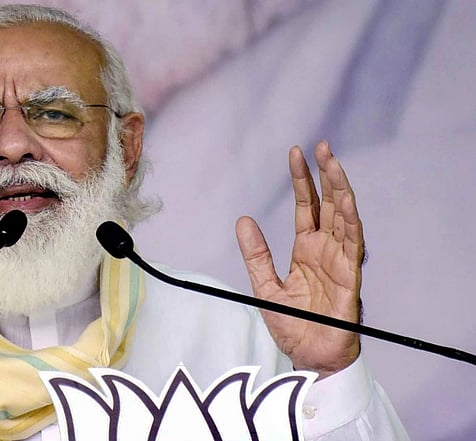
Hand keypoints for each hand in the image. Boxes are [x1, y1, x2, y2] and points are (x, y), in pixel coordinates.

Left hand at [236, 141, 363, 378]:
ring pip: (344, 218)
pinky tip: (346, 202)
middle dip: (326, 175)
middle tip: (321, 145)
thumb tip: (242, 220)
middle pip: (329, 204)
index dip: (303, 180)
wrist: (308, 357)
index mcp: (306, 249)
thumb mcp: (264, 285)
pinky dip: (351, 223)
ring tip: (334, 164)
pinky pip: (353, 246)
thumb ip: (255, 254)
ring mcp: (340, 261)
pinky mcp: (350, 278)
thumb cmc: (292, 325)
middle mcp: (325, 250)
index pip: (306, 206)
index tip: (296, 152)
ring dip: (341, 191)